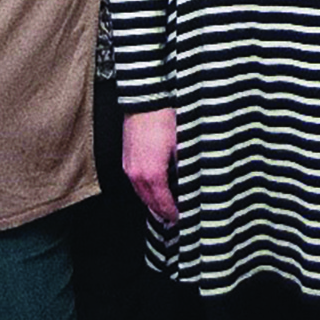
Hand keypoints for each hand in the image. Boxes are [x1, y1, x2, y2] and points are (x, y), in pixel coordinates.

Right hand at [123, 108, 178, 224]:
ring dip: (152, 203)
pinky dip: (144, 191)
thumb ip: (186, 169)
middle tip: (173, 219)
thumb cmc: (165, 119)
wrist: (146, 101)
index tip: (181, 219)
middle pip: (150, 203)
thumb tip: (192, 184)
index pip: (163, 203)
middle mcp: (137, 174)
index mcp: (152, 174)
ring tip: (164, 209)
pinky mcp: (126, 159)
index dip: (173, 213)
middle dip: (162, 212)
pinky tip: (153, 190)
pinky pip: (135, 183)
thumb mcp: (182, 146)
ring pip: (140, 194)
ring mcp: (129, 167)